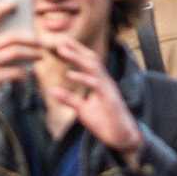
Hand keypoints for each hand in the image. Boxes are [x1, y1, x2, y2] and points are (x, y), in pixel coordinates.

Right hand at [0, 0, 43, 123]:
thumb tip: (25, 41)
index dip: (0, 9)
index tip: (14, 2)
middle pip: (11, 36)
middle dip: (31, 38)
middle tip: (42, 43)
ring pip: (15, 52)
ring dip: (32, 54)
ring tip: (41, 57)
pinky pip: (15, 72)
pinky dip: (25, 75)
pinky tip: (26, 79)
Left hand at [42, 34, 143, 161]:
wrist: (123, 136)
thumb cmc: (105, 121)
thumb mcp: (83, 109)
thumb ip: (70, 99)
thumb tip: (53, 91)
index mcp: (99, 82)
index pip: (87, 62)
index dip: (75, 51)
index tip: (61, 42)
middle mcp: (105, 81)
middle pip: (91, 59)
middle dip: (76, 48)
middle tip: (60, 39)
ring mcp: (108, 89)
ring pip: (94, 67)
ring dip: (77, 57)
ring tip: (62, 50)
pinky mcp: (109, 99)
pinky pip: (95, 85)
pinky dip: (83, 78)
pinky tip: (70, 74)